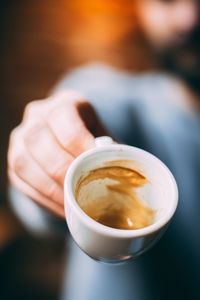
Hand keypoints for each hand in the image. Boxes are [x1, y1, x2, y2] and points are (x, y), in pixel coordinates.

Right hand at [8, 91, 106, 217]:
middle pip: (38, 139)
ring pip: (23, 162)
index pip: (64, 117)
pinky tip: (62, 208)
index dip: (79, 144)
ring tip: (72, 205)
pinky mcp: (14, 161)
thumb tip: (120, 175)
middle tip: (82, 191)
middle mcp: (37, 116)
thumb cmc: (93, 141)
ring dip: (50, 188)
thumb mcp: (104, 137)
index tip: (96, 167)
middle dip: (62, 170)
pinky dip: (43, 198)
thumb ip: (110, 152)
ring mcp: (20, 138)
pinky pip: (20, 180)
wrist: (71, 143)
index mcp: (65, 103)